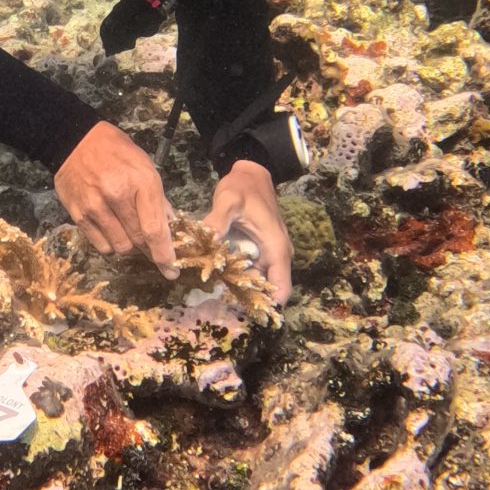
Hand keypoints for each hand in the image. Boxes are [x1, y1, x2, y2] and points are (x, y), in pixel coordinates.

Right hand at [54, 122, 178, 276]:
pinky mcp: (78, 215)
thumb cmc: (117, 153)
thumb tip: (170, 228)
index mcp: (141, 182)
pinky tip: (113, 231)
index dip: (164, 254)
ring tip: (131, 235)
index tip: (171, 270)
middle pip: (138, 241)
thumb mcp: (146, 168)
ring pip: (120, 247)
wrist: (77, 141)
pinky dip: (111, 245)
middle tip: (155, 253)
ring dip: (130, 248)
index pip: (154, 229)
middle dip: (150, 252)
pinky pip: (101, 245)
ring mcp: (95, 207)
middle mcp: (117, 195)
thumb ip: (158, 200)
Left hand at [207, 160, 291, 300]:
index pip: (281, 288)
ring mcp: (268, 253)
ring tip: (216, 294)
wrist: (251, 174)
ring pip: (258, 281)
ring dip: (240, 288)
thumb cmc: (244, 187)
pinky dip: (237, 275)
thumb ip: (218, 221)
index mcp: (276, 248)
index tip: (248, 314)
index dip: (268, 305)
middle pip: (268, 289)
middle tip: (222, 306)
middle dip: (249, 299)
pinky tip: (217, 277)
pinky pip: (250, 270)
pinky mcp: (258, 250)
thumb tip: (207, 240)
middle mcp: (276, 255)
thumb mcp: (229, 201)